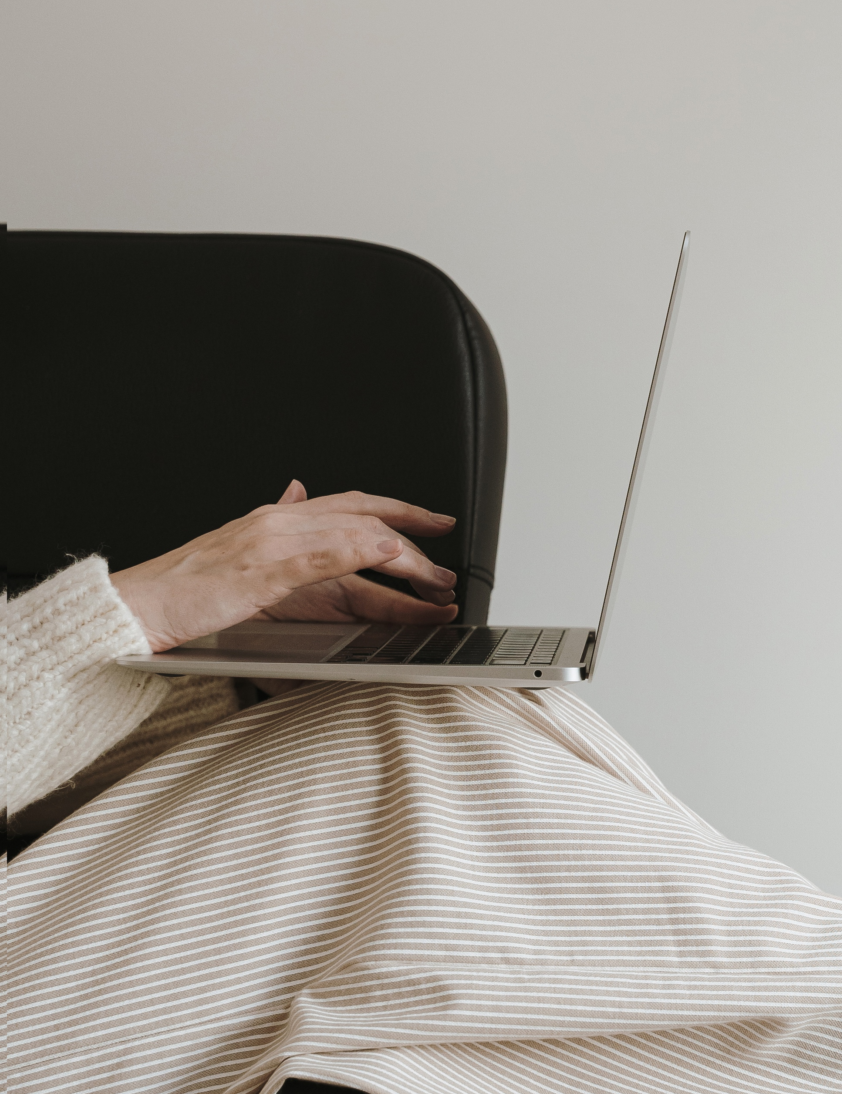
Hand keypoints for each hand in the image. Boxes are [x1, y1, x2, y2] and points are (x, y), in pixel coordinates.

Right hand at [110, 480, 459, 652]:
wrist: (141, 602)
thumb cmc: (185, 587)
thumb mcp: (237, 545)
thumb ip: (275, 523)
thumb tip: (297, 491)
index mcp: (275, 517)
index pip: (350, 502)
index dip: (397, 506)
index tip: (432, 516)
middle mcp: (279, 521)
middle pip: (362, 512)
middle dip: (412, 522)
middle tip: (449, 537)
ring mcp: (272, 543)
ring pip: (353, 535)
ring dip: (401, 556)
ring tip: (435, 577)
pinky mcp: (264, 571)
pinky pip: (322, 557)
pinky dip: (359, 554)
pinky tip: (387, 558)